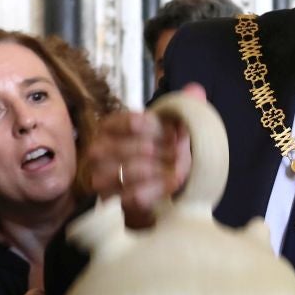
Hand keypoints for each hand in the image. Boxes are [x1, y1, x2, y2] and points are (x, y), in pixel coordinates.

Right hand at [82, 86, 202, 228]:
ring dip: (161, 169)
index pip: (130, 122)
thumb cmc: (161, 155)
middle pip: (131, 146)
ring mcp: (101, 179)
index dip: (157, 127)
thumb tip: (196, 90)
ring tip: (179, 167)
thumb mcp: (172, 129)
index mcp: (109, 127)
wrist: (157, 193)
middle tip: (180, 151)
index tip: (175, 132)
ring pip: (131, 171)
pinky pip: (134, 196)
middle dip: (162, 149)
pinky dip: (158, 188)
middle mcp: (98, 151)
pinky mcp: (113, 203)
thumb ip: (183, 109)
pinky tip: (173, 182)